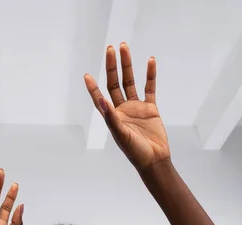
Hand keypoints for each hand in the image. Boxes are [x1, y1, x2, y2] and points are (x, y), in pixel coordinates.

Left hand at [84, 42, 170, 170]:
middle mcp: (122, 110)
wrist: (154, 160)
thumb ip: (112, 119)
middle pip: (114, 84)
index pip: (100, 98)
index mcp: (112, 117)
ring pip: (130, 82)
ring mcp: (136, 108)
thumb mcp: (121, 135)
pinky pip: (149, 88)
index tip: (87, 75)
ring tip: (125, 47)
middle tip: (110, 48)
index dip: (93, 88)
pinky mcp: (150, 109)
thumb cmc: (135, 152)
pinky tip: (150, 61)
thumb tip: (101, 100)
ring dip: (127, 65)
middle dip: (112, 66)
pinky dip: (150, 75)